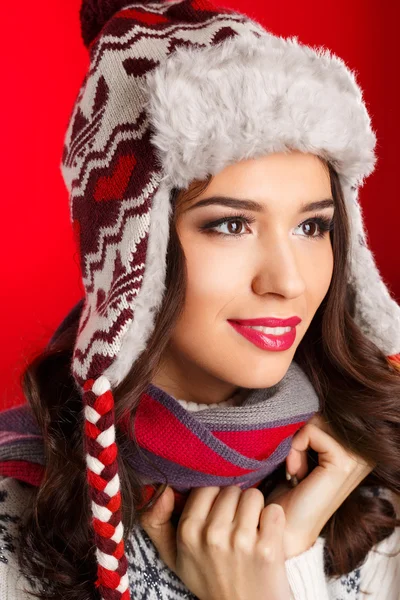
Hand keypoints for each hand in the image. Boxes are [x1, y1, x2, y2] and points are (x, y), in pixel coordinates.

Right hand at [140, 485, 290, 599]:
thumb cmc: (210, 579)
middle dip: (236, 503)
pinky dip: (274, 522)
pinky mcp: (268, 549)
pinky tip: (267, 537)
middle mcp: (212, 535)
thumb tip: (160, 489)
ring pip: (254, 496)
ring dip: (256, 510)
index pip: (207, 487)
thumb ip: (156, 522)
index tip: (219, 516)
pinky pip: (274, 511)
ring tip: (252, 531)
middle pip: (232, 489)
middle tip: (236, 526)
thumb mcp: (174, 556)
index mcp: (188, 532)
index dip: (216, 499)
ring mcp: (241, 542)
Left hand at [265, 413, 374, 558]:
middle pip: (323, 412)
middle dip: (301, 432)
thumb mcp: (306, 451)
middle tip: (293, 462)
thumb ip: (314, 428)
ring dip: (296, 442)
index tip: (297, 454)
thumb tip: (306, 396)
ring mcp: (357, 458)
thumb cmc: (291, 489)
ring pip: (315, 420)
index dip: (306, 426)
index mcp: (359, 448)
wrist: (284, 524)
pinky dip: (295, 447)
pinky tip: (295, 471)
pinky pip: (311, 432)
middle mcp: (364, 453)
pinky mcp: (343, 462)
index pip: (329, 411)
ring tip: (294, 468)